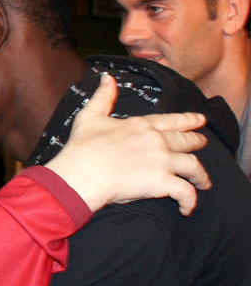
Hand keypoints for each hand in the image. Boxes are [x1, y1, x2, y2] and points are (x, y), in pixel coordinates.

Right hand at [45, 73, 210, 214]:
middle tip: (203, 143)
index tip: (200, 120)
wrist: (81, 173)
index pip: (171, 121)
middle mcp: (156, 141)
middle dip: (196, 142)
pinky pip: (185, 192)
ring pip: (193, 166)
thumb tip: (106, 77)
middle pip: (186, 141)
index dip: (188, 120)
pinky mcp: (161, 183)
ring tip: (203, 181)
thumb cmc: (81, 148)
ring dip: (200, 175)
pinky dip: (190, 201)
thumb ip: (102, 97)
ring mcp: (161, 161)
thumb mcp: (89, 116)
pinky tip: (188, 208)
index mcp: (141, 125)